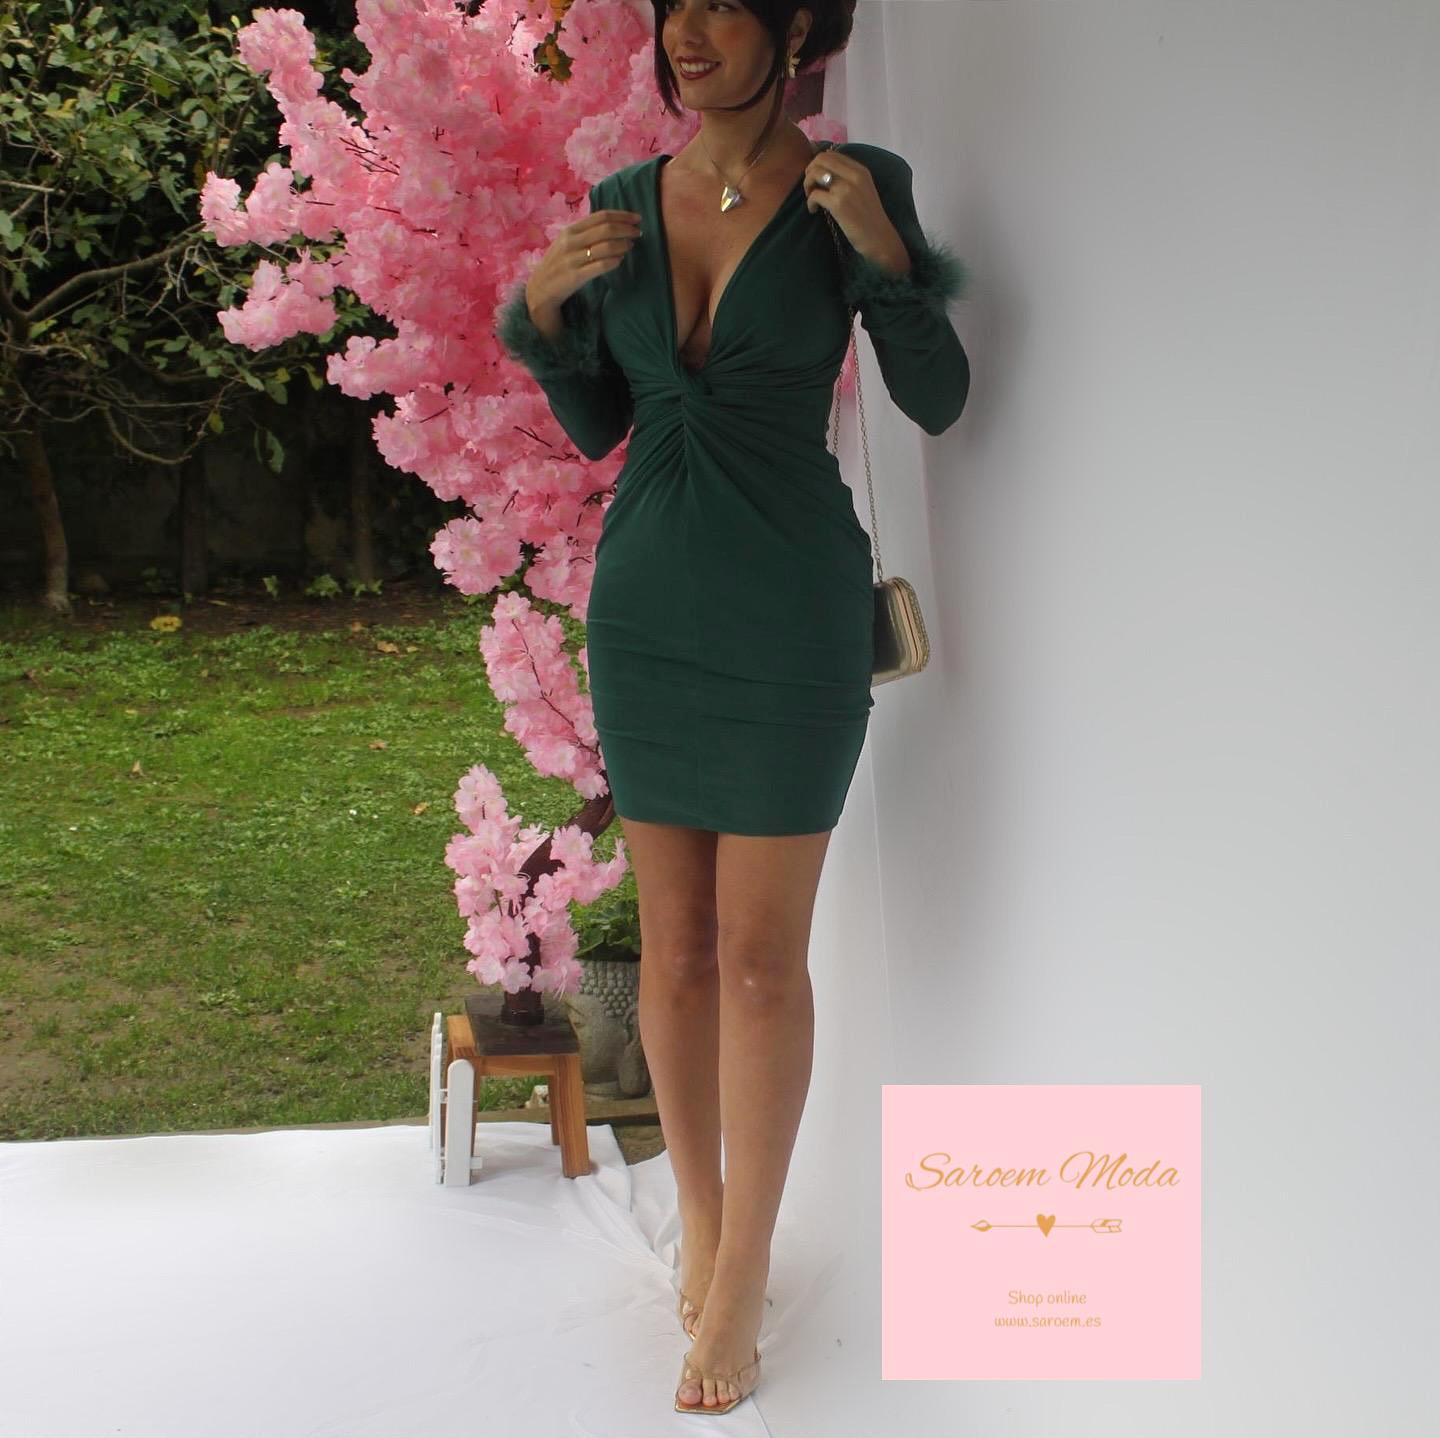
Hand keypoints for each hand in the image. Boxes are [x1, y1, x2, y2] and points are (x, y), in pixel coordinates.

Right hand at [525, 207, 642, 316]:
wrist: (541, 288)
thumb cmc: (558, 264)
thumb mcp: (567, 243)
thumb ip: (586, 233)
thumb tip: (613, 225)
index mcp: (570, 230)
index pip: (601, 217)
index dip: (622, 215)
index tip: (637, 218)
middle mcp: (571, 242)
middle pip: (606, 229)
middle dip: (626, 229)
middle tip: (638, 232)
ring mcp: (573, 259)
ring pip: (606, 247)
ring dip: (623, 245)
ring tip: (631, 246)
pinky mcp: (576, 276)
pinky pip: (601, 266)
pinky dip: (614, 261)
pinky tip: (620, 260)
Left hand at [801, 148, 902, 258]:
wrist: (878, 238)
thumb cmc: (868, 218)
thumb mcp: (863, 190)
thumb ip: (847, 178)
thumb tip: (823, 171)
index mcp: (860, 170)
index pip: (831, 154)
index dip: (817, 164)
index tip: (816, 179)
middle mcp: (854, 174)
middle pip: (820, 159)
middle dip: (810, 171)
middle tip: (811, 188)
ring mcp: (846, 188)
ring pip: (815, 173)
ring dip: (807, 185)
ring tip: (811, 198)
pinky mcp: (838, 204)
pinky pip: (814, 194)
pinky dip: (809, 203)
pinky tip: (814, 211)